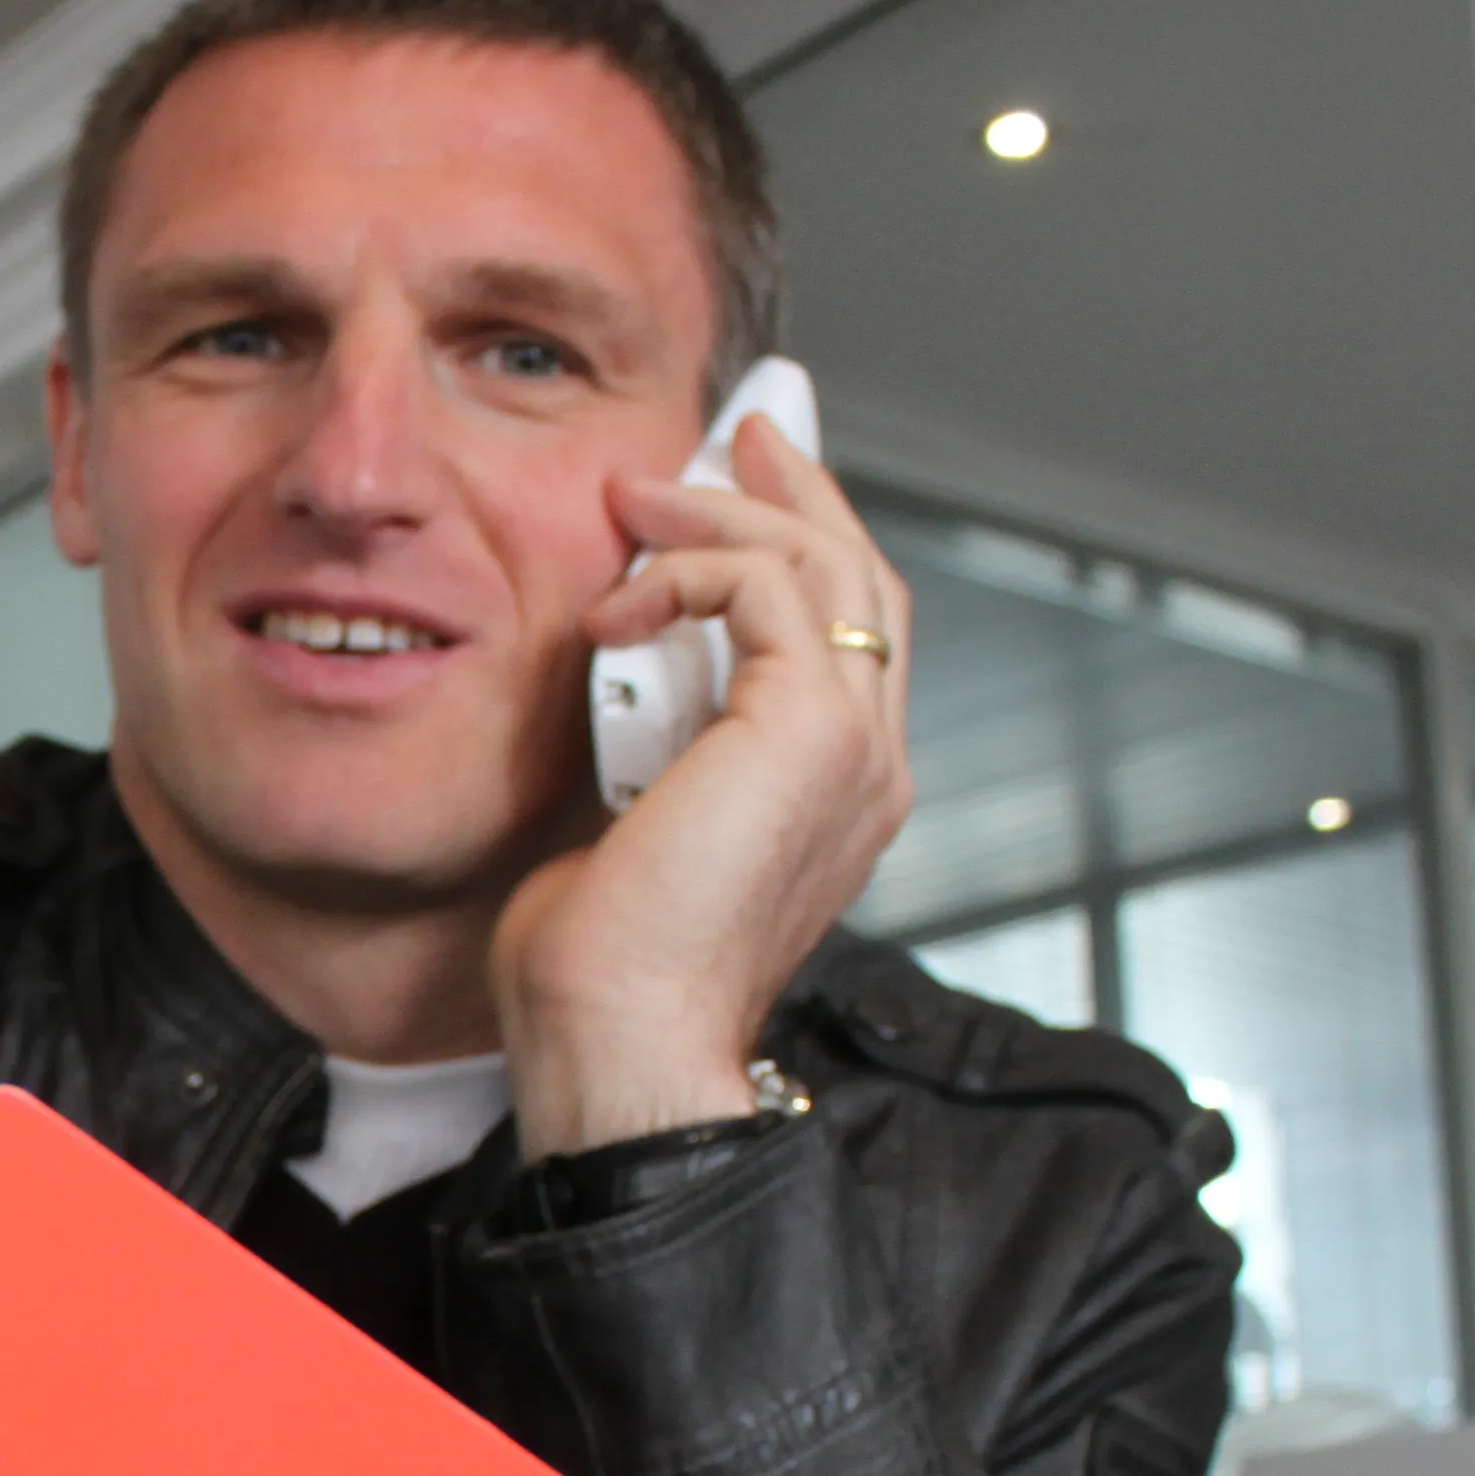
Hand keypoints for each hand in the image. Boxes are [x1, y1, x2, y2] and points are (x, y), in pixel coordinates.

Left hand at [497, 412, 914, 1153]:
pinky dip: (687, 572)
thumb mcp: (632, 826)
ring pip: (825, 567)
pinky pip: (763, 591)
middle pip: (862, 579)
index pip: (849, 636)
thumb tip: (618, 672)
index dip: (801, 550)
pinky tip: (615, 603)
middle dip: (799, 493)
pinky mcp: (807, 728)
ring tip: (648, 490)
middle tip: (738, 434)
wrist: (620, 1042)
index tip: (737, 491)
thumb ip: (654, 747)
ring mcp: (854, 746)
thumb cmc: (603, 972)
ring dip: (730, 515)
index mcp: (839, 795)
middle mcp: (871, 766)